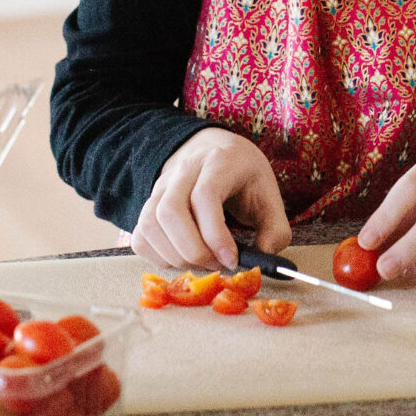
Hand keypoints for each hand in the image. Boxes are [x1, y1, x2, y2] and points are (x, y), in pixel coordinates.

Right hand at [133, 128, 290, 269]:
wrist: (215, 150)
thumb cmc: (243, 177)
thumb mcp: (270, 197)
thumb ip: (275, 231)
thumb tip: (260, 261)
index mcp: (218, 162)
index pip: (204, 197)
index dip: (215, 235)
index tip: (232, 260)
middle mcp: (183, 170)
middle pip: (170, 212)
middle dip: (193, 250)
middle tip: (216, 265)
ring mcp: (161, 186)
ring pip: (150, 224)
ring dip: (174, 256)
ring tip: (201, 262)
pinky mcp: (149, 203)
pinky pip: (140, 234)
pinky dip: (157, 255)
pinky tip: (181, 258)